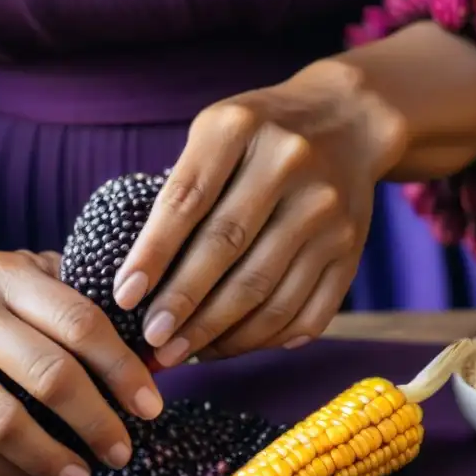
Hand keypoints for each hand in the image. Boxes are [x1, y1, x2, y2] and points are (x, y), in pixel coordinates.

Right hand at [0, 250, 163, 475]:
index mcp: (2, 273)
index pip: (78, 322)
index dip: (122, 371)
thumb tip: (162, 355)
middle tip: (121, 453)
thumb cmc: (2, 316)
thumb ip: (96, 312)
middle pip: (43, 376)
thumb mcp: (44, 290)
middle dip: (94, 423)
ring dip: (49, 464)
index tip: (150, 408)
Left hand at [113, 58, 406, 365]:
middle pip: (227, 248)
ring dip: (219, 333)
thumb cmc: (257, 137)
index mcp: (240, 128)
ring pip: (267, 291)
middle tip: (151, 340)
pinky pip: (306, 312)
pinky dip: (264, 339)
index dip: (153, 254)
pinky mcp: (351, 248)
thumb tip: (138, 282)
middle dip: (183, 304)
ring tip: (182, 352)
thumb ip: (180, 192)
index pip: (187, 200)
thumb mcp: (214, 133)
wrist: (347, 123)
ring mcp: (327, 210)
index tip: (125, 296)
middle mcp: (289, 164)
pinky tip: (229, 346)